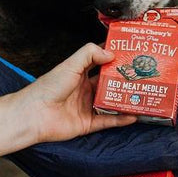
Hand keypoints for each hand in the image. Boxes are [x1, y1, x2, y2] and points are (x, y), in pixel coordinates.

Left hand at [15, 43, 136, 142]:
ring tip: (142, 94)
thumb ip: (90, 54)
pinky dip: (121, 118)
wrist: (35, 114)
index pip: (101, 62)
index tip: (130, 53)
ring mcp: (88, 106)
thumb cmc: (49, 87)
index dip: (115, 58)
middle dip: (124, 80)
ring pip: (112, 102)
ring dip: (125, 99)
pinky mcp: (89, 123)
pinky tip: (133, 114)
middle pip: (110, 83)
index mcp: (80, 73)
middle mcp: (86, 89)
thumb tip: (111, 54)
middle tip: (142, 75)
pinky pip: (109, 121)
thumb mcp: (71, 64)